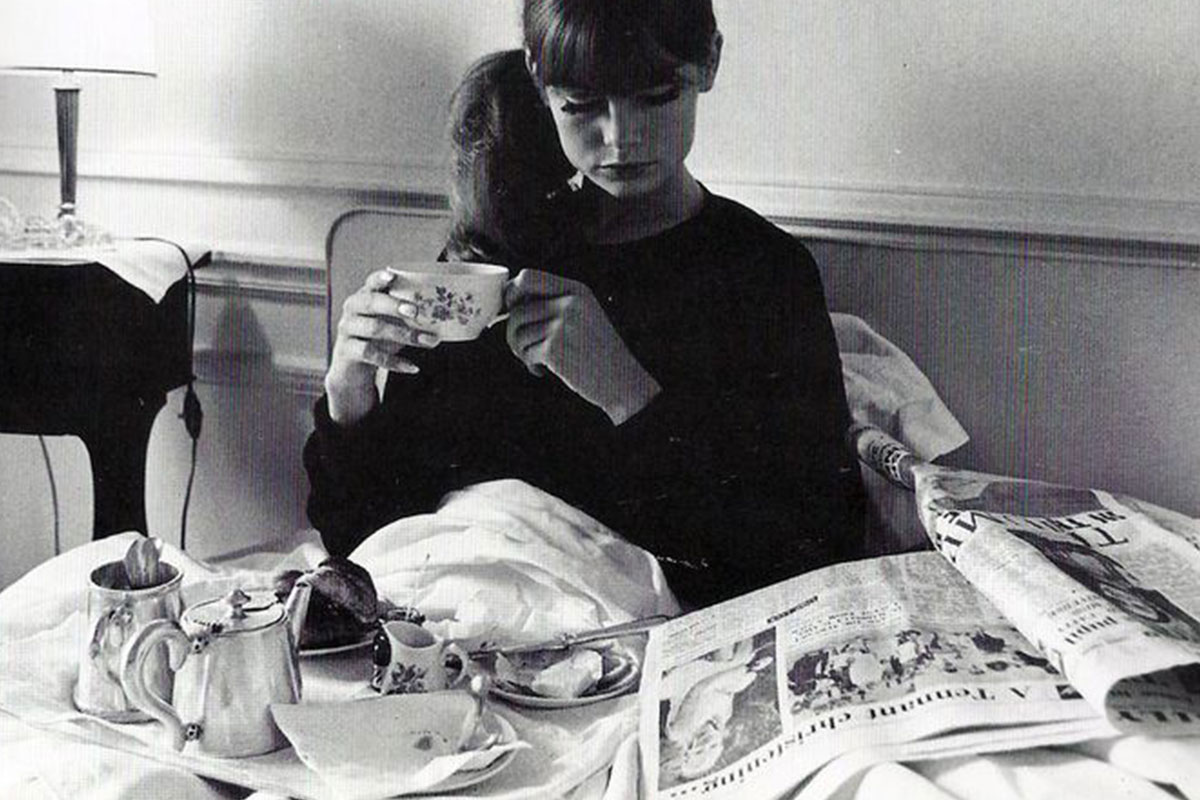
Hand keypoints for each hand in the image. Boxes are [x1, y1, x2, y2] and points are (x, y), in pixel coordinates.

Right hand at [325, 270, 439, 425]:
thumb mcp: (392, 324)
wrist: (354, 368)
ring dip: (404, 335)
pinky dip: (394, 361)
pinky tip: (412, 366)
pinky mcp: (347, 351)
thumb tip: (446, 315)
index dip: (380, 278)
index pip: (371, 282)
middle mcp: (353, 309)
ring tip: (428, 342)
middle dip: (393, 305)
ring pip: (374, 329)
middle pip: (371, 302)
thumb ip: (410, 316)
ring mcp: (347, 329)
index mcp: (365, 296)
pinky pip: (370, 354)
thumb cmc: (377, 339)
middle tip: (415, 311)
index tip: (393, 276)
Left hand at [504, 270, 660, 424]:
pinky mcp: (556, 349)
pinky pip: (526, 353)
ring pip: (518, 333)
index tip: (512, 310)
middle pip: (518, 309)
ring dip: (521, 351)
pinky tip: (542, 370)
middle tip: (521, 345)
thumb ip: (557, 302)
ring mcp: (562, 325)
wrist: (621, 380)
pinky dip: (530, 364)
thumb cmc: (600, 351)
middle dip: (512, 330)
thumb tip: (512, 303)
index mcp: (576, 291)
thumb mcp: (586, 314)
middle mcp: (569, 304)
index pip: (527, 277)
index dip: (512, 293)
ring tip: (535, 359)